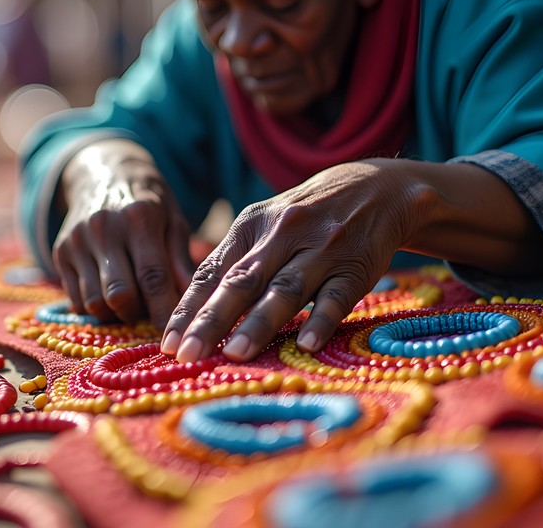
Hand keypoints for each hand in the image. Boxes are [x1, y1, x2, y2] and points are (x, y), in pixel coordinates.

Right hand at [53, 140, 194, 329]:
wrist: (103, 170)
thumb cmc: (149, 201)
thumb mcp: (173, 220)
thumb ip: (181, 261)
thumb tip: (192, 304)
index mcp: (140, 216)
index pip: (153, 276)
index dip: (164, 310)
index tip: (175, 331)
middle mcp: (104, 227)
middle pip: (119, 295)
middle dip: (138, 313)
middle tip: (150, 310)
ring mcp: (77, 240)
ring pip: (94, 302)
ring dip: (115, 313)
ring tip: (132, 301)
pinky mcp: (59, 251)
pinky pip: (76, 299)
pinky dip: (95, 307)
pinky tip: (110, 293)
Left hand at [161, 161, 415, 362]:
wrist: (375, 188)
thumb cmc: (306, 216)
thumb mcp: (266, 224)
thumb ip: (234, 261)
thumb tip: (190, 310)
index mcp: (252, 224)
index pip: (211, 271)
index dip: (188, 308)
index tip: (167, 343)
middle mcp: (282, 234)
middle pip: (241, 281)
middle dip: (211, 319)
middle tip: (187, 354)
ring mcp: (321, 250)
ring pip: (285, 289)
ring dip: (259, 322)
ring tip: (235, 354)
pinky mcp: (356, 267)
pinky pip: (336, 296)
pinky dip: (321, 320)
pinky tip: (307, 345)